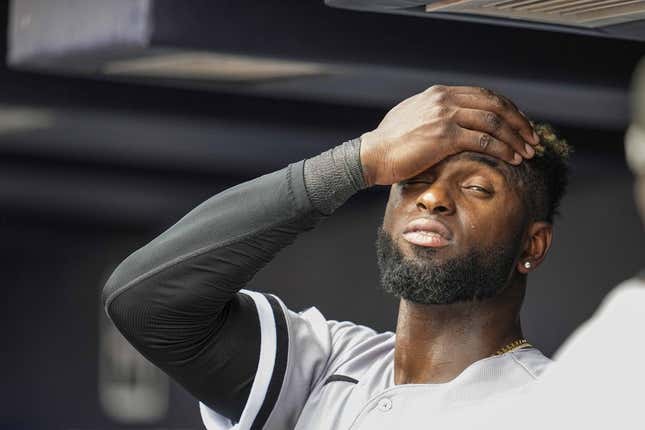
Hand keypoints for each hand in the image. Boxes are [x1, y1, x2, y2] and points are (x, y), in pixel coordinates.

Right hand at [359, 85, 538, 185]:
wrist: (372, 155)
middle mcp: (444, 100)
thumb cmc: (390, 144)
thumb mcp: (413, 118)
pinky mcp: (444, 136)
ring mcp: (444, 116)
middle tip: (532, 138)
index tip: (519, 124)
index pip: (484, 95)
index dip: (507, 110)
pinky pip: (483, 140)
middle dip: (519, 122)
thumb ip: (434, 114)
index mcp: (439, 93)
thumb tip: (453, 121)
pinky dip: (502, 149)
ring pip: (493, 121)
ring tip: (527, 152)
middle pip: (495, 105)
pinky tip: (512, 158)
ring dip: (515, 137)